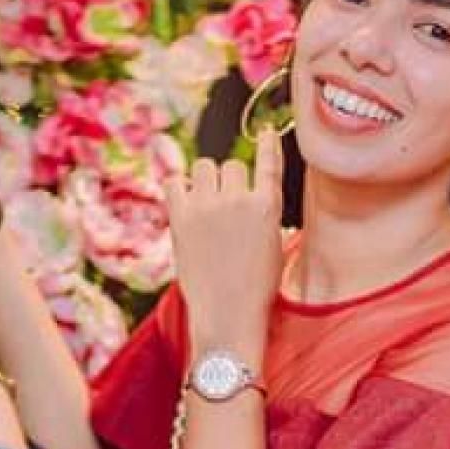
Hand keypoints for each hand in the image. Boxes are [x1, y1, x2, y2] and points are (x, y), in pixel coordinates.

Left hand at [163, 127, 283, 360]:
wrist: (228, 316)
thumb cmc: (255, 292)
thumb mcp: (275, 248)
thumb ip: (266, 217)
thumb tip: (256, 201)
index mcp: (268, 207)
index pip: (269, 162)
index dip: (267, 144)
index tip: (266, 132)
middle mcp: (238, 199)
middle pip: (230, 165)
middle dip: (227, 181)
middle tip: (224, 206)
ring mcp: (208, 207)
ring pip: (204, 167)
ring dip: (204, 180)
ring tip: (204, 204)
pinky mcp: (181, 218)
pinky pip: (174, 181)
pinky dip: (178, 188)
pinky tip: (183, 202)